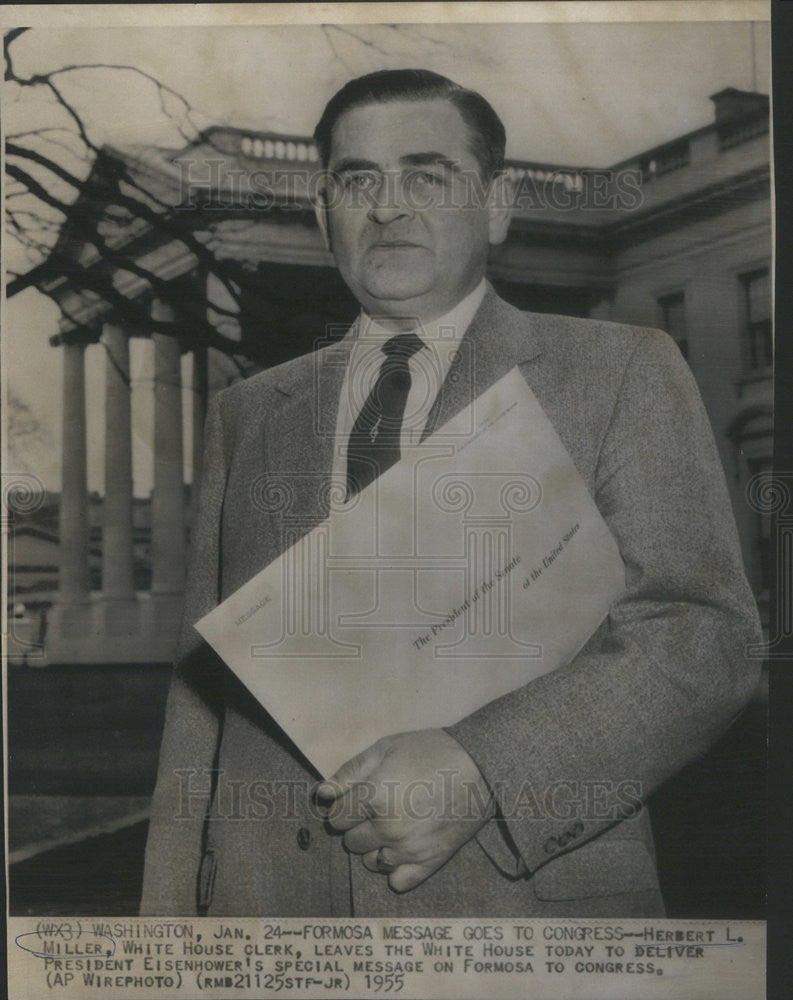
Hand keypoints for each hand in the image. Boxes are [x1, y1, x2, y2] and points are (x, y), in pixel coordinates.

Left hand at [315, 729, 493, 892]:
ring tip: (392, 825)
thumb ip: (350, 772)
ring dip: (374, 846)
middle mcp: (387, 828)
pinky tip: (403, 848)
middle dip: (358, 825)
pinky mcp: (429, 862)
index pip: (335, 818)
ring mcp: (408, 849)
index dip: (343, 806)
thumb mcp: (386, 748)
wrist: (480, 767)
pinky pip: (397, 880)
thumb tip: (321, 793)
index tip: (356, 798)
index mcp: (373, 797)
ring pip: (370, 861)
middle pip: (351, 841)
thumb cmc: (431, 751)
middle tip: (377, 808)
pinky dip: (395, 868)